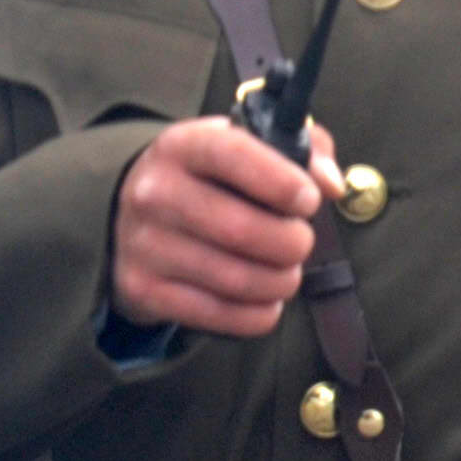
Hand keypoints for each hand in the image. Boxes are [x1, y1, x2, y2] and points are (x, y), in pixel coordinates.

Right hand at [110, 117, 336, 336]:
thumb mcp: (246, 147)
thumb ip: (302, 150)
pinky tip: (265, 298)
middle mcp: (155, 192)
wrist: (128, 217)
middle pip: (242, 230)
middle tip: (301, 242)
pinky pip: (223, 315)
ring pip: (238, 280)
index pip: (233, 155)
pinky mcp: (143, 289)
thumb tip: (331, 185)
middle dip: (292, 243)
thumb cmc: (210, 178)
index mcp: (182, 145)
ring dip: (282, 281)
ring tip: (286, 271)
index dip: (282, 181)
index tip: (309, 200)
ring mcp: (144, 244)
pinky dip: (260, 314)